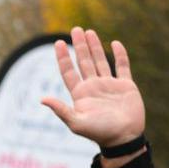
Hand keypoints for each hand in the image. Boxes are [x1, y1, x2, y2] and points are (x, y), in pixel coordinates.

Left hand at [42, 27, 145, 155]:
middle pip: (84, 62)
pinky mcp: (126, 86)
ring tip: (89, 32)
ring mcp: (110, 85)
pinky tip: (114, 43)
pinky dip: (119, 55)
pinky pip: (122, 66)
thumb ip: (61, 110)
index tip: (58, 43)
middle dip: (79, 46)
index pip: (69, 71)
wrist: (124, 138)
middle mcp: (93, 87)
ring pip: (101, 61)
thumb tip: (42, 99)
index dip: (63, 57)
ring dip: (95, 47)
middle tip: (75, 29)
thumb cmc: (99, 132)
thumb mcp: (77, 122)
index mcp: (80, 94)